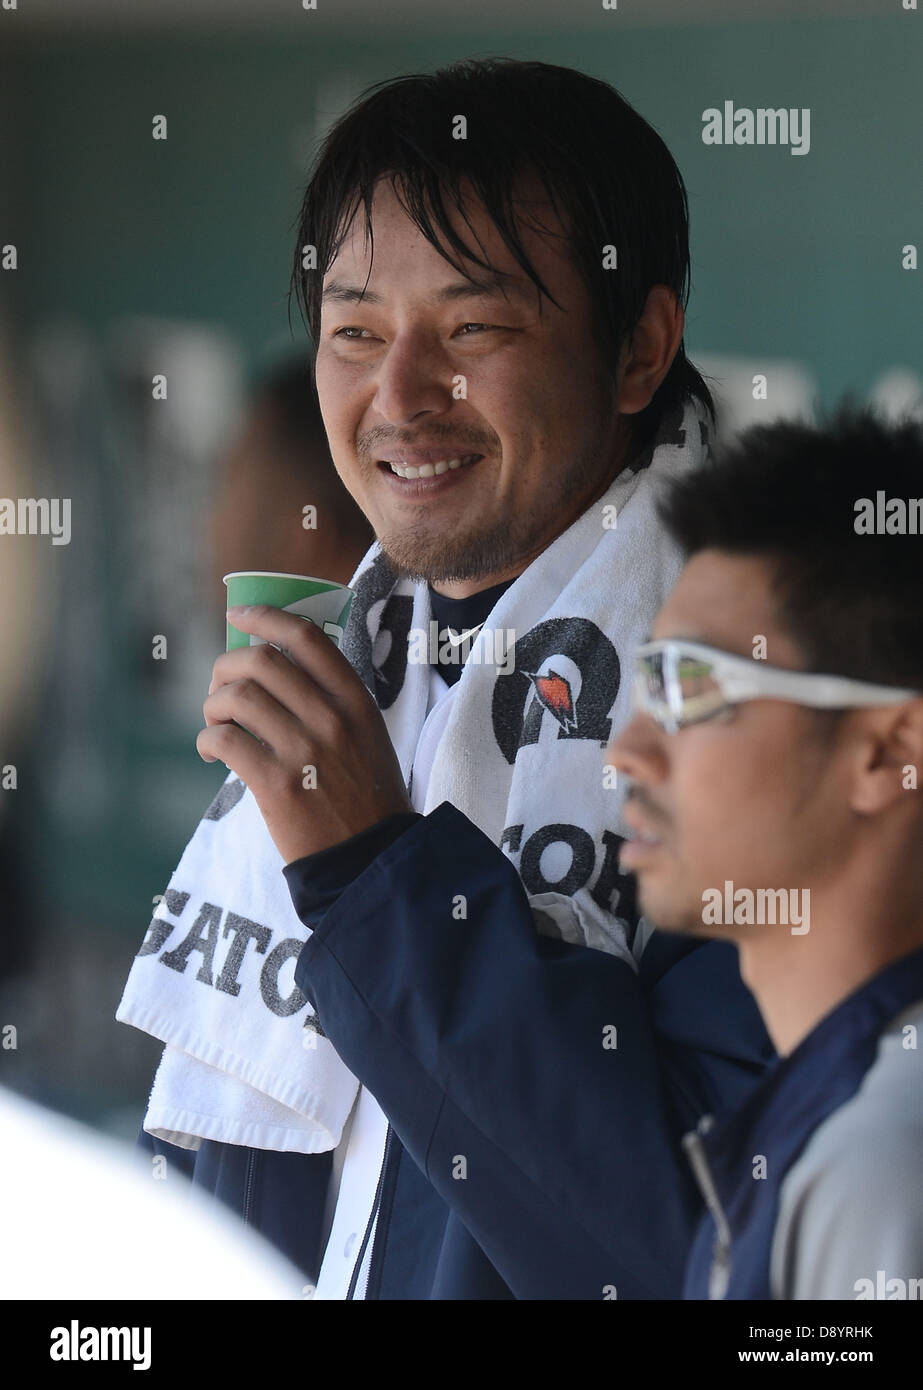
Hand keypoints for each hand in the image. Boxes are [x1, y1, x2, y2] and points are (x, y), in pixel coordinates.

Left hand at [196, 604, 413, 862]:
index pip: (305, 637)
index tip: (238, 617)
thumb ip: (332, 700)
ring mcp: (304, 750)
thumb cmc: (367, 796)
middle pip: (260, 661)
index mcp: (355, 699)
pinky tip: (213, 750)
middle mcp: (331, 717)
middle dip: (225, 667)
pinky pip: (225, 740)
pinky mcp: (276, 784)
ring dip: (212, 706)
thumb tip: (274, 668)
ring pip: (236, 698)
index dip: (264, 618)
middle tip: (219, 687)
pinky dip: (207, 739)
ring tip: (215, 724)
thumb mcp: (368, 735)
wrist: (372, 858)